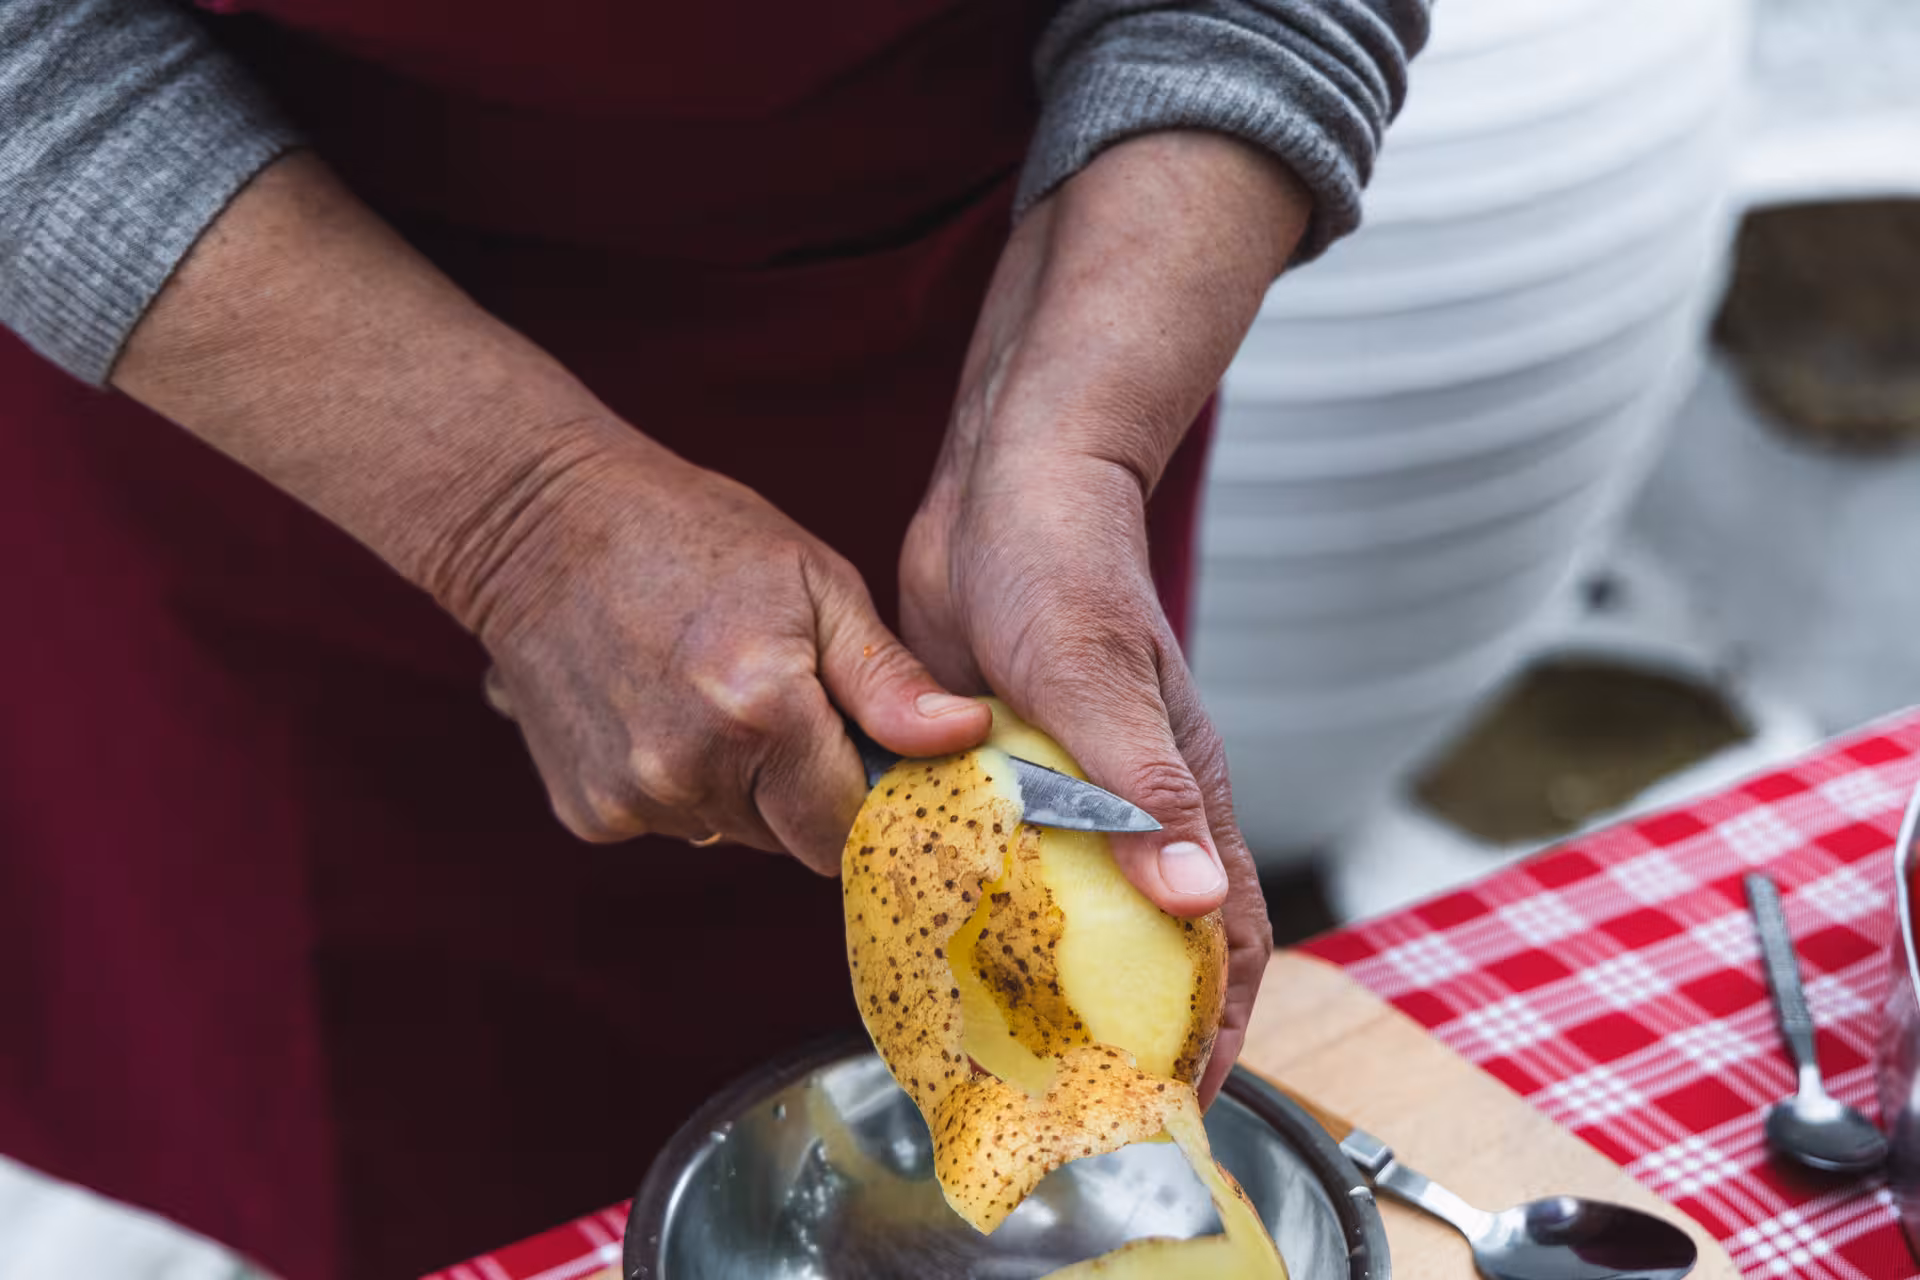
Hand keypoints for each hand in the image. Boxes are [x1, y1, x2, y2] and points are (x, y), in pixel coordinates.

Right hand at [469, 419, 990, 870]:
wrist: (536, 524)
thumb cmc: (691, 534)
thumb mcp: (814, 582)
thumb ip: (889, 679)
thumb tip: (965, 739)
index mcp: (762, 712)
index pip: (853, 827)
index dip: (876, 799)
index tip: (878, 758)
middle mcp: (691, 772)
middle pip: (796, 840)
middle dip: (813, 791)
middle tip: (794, 705)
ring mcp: (631, 800)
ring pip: (736, 835)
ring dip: (748, 790)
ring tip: (719, 694)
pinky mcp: (587, 813)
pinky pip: (675, 823)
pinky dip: (686, 786)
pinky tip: (664, 711)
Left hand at [901, 132, 1311, 1103]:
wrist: (1003, 483)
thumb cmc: (1059, 563)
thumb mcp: (1091, 675)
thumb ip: (1142, 785)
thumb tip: (1195, 899)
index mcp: (1179, 789)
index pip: (1224, 933)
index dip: (1214, 1023)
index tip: (1180, 1101)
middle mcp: (1131, 801)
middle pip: (1150, 940)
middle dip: (1130, 1024)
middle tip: (1081, 1102)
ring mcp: (1067, 788)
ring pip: (1071, 908)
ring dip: (1052, 977)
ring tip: (1009, 1054)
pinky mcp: (1007, 766)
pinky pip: (1005, 860)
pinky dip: (987, 913)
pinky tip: (942, 951)